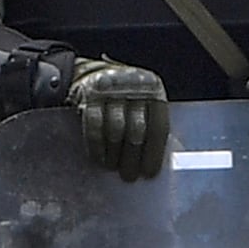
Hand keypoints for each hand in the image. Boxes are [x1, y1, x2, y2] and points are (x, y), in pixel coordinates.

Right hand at [66, 57, 169, 179]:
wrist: (91, 71)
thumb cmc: (124, 96)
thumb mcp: (142, 103)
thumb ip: (150, 124)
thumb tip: (157, 161)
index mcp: (154, 89)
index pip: (159, 125)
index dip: (154, 153)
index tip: (149, 173)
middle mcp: (134, 85)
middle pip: (137, 129)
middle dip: (132, 156)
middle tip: (128, 176)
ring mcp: (111, 87)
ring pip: (115, 128)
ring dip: (114, 153)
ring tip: (112, 167)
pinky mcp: (89, 91)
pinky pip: (93, 124)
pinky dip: (96, 145)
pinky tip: (98, 159)